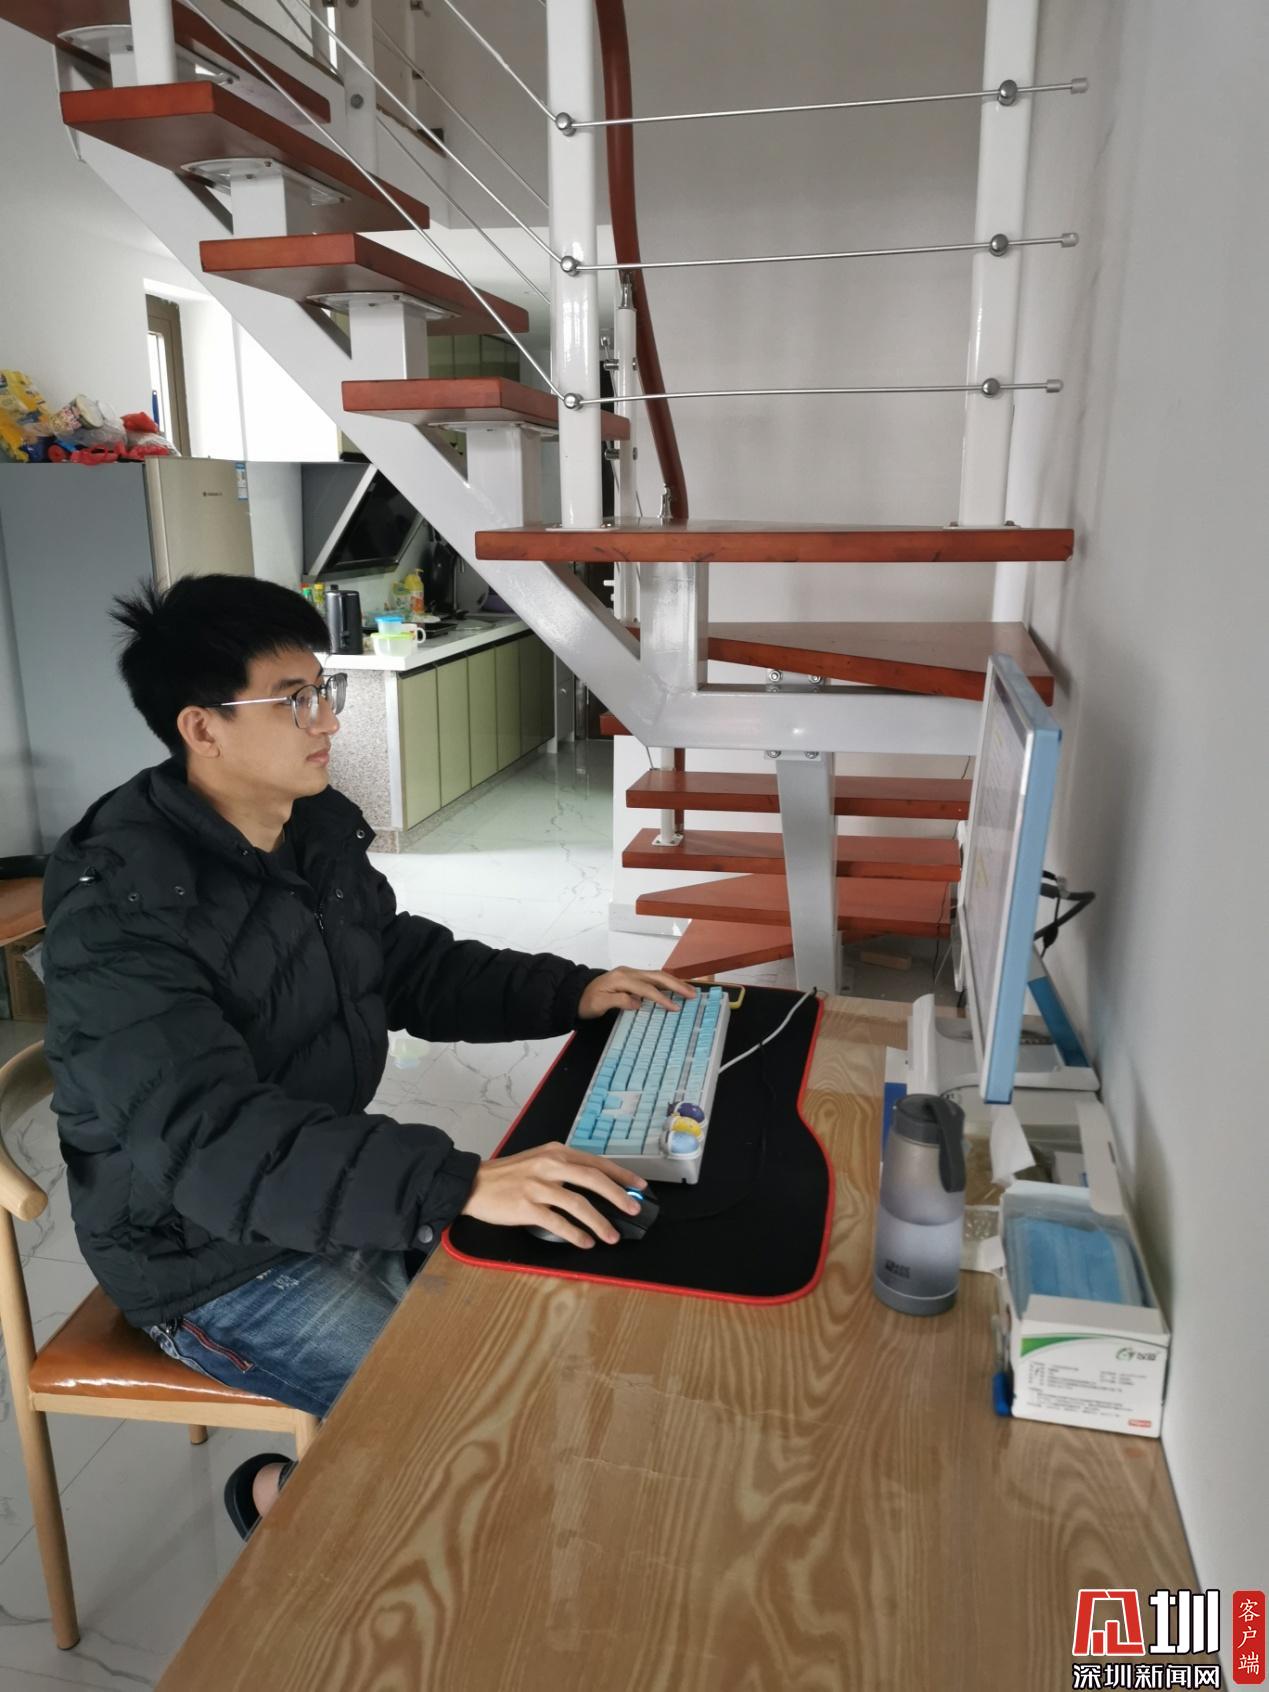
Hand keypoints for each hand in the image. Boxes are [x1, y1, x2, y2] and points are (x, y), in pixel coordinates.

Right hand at [459, 1141, 647, 1247]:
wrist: (474, 1184)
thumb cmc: (508, 1175)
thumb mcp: (539, 1160)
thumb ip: (565, 1168)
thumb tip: (598, 1186)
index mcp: (556, 1152)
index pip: (596, 1162)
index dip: (621, 1175)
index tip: (639, 1187)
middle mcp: (550, 1165)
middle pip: (593, 1180)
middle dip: (618, 1196)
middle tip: (633, 1210)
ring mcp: (538, 1186)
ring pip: (579, 1204)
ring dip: (599, 1222)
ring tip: (611, 1236)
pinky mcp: (526, 1207)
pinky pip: (558, 1223)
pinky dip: (575, 1234)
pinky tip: (585, 1242)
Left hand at [578, 967, 697, 1018]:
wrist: (576, 994)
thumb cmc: (587, 1002)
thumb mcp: (599, 1004)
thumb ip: (619, 1001)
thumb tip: (638, 1002)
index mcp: (621, 978)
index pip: (647, 989)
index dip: (662, 998)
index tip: (676, 1008)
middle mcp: (628, 972)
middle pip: (657, 976)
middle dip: (676, 985)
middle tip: (692, 994)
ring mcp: (631, 973)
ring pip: (657, 976)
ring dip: (674, 983)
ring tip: (689, 991)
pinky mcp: (632, 977)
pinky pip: (653, 979)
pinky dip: (666, 984)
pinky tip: (675, 990)